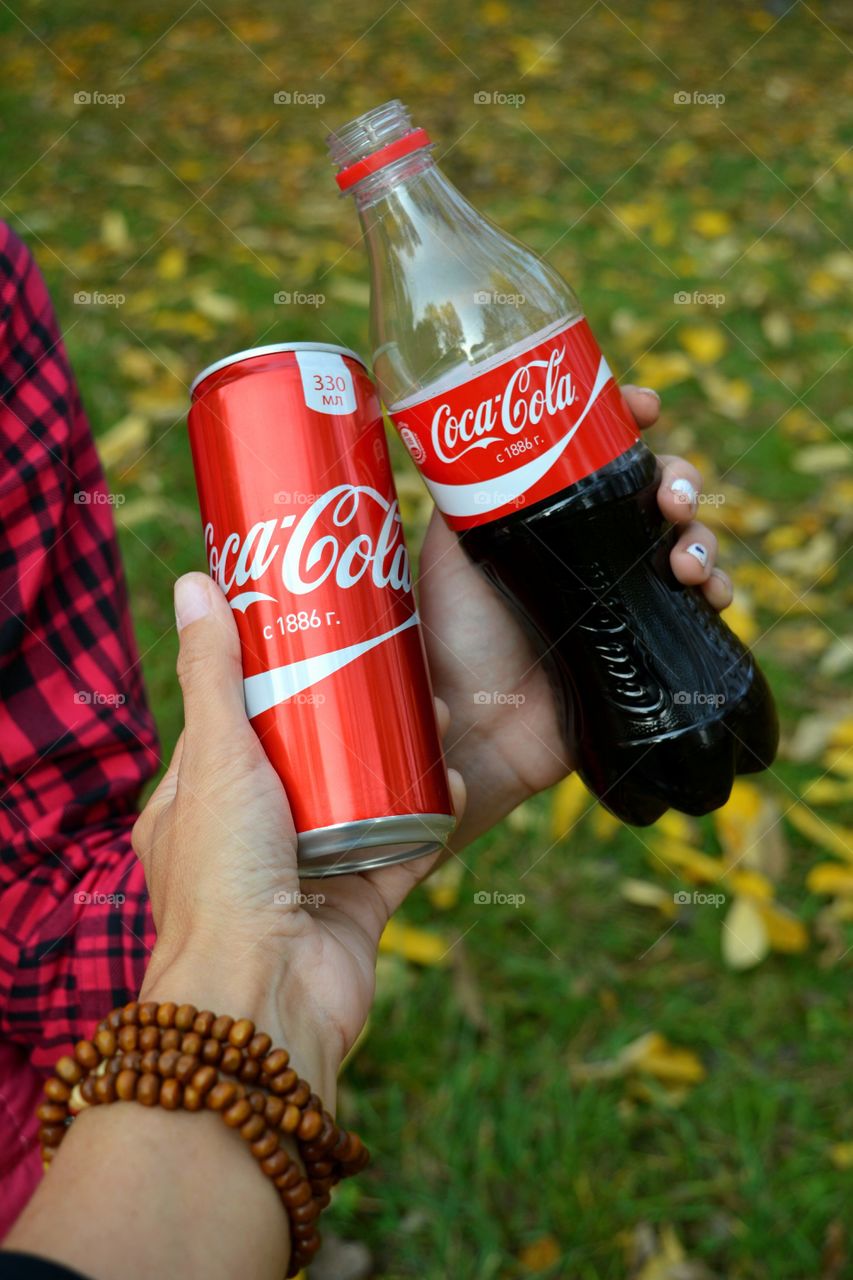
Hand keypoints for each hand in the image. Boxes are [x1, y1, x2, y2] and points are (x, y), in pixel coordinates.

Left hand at [133, 574, 463, 1106]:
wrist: (267, 1000)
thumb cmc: (224, 878)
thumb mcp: (216, 756)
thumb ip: (212, 674)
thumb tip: (194, 583)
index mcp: (198, 805)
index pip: (231, 724)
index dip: (268, 677)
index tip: (313, 631)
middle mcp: (250, 839)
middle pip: (307, 758)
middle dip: (351, 715)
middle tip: (394, 662)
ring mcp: (306, 873)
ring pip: (362, 801)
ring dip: (399, 762)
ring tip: (437, 709)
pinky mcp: (359, 905)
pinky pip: (403, 849)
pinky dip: (430, 819)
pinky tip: (456, 779)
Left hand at [417, 386, 733, 847]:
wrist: (471, 733)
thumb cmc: (446, 643)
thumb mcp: (446, 554)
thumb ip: (460, 494)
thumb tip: (460, 422)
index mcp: (547, 520)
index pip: (599, 455)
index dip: (627, 421)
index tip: (646, 406)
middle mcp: (588, 552)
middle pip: (654, 490)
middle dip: (678, 477)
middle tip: (669, 497)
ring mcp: (620, 599)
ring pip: (686, 541)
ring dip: (701, 534)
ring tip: (681, 557)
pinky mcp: (646, 646)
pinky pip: (699, 607)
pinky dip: (716, 589)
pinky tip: (707, 593)